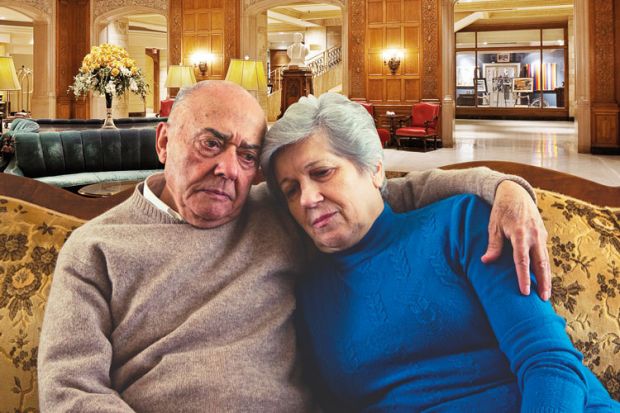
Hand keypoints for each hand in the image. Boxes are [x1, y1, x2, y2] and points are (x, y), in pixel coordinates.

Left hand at [481, 180, 550, 299]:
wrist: (515, 193)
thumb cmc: (501, 210)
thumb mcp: (494, 226)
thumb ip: (493, 245)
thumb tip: (486, 262)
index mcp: (520, 234)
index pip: (522, 260)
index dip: (523, 277)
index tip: (524, 292)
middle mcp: (534, 235)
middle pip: (541, 263)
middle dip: (543, 282)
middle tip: (543, 299)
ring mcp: (541, 235)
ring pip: (546, 260)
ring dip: (547, 277)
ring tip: (546, 294)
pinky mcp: (543, 234)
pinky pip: (545, 253)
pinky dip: (545, 267)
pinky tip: (544, 279)